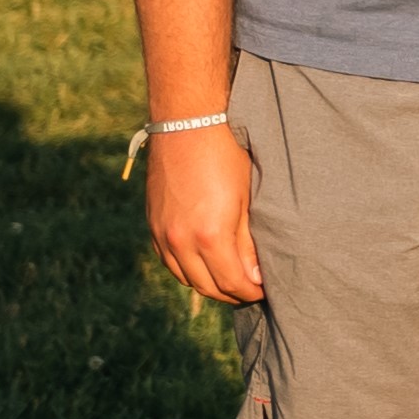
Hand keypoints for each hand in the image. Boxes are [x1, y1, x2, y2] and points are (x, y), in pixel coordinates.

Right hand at [145, 124, 263, 309]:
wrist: (187, 125)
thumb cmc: (226, 157)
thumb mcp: (247, 200)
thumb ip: (248, 243)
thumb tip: (255, 277)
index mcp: (209, 236)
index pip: (232, 283)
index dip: (251, 292)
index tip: (266, 291)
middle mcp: (180, 241)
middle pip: (207, 287)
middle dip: (232, 293)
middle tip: (252, 290)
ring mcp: (161, 234)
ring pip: (185, 277)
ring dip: (209, 285)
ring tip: (231, 280)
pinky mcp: (152, 224)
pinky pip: (168, 261)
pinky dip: (187, 270)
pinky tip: (205, 265)